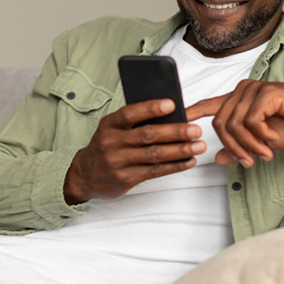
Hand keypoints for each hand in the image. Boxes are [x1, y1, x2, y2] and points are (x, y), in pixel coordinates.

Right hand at [64, 99, 205, 204]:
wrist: (85, 174)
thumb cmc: (106, 144)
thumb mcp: (113, 127)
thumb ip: (135, 121)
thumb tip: (170, 113)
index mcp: (110, 124)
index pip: (131, 113)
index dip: (151, 108)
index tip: (171, 104)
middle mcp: (112, 142)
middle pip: (148, 135)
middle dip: (175, 132)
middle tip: (195, 129)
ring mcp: (119, 162)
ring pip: (154, 155)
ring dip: (180, 150)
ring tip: (198, 146)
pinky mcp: (126, 179)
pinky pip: (155, 171)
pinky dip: (175, 166)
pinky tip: (189, 160)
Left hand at [187, 79, 283, 167]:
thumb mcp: (263, 141)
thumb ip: (240, 146)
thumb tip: (219, 158)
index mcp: (239, 97)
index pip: (210, 103)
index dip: (192, 111)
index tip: (176, 119)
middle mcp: (243, 90)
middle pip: (220, 122)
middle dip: (232, 146)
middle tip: (249, 160)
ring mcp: (254, 89)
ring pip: (234, 124)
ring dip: (248, 145)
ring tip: (263, 153)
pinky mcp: (266, 93)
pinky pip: (251, 122)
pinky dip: (260, 137)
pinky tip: (272, 139)